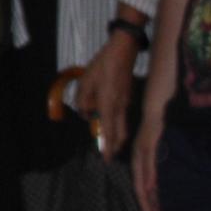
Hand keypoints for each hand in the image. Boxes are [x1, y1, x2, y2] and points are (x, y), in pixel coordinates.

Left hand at [79, 29, 138, 160]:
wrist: (123, 51)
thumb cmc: (102, 65)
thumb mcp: (86, 81)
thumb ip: (83, 100)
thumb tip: (85, 114)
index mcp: (109, 104)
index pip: (108, 131)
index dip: (107, 146)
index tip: (106, 159)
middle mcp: (120, 107)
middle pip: (120, 132)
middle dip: (115, 145)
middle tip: (109, 154)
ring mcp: (125, 101)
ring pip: (122, 125)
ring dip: (116, 135)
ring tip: (109, 142)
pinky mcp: (127, 96)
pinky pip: (122, 115)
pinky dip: (117, 123)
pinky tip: (110, 121)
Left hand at [131, 114, 165, 210]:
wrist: (155, 104)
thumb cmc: (157, 128)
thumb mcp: (158, 150)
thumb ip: (158, 165)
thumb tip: (164, 181)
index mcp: (141, 164)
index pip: (145, 192)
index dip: (151, 210)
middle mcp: (138, 160)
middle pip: (142, 192)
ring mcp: (141, 151)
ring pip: (143, 181)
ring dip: (149, 201)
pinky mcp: (147, 141)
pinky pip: (147, 162)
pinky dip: (149, 175)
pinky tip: (151, 188)